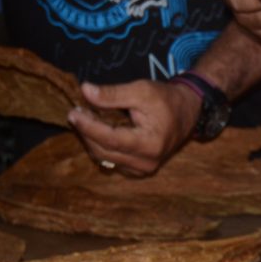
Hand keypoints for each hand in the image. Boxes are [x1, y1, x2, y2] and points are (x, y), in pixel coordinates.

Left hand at [68, 80, 200, 175]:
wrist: (187, 113)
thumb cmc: (166, 100)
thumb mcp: (142, 90)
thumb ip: (113, 93)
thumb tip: (85, 91)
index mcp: (151, 144)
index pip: (111, 139)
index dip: (89, 126)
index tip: (73, 112)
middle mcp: (146, 163)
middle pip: (104, 151)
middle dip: (87, 132)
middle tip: (76, 111)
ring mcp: (142, 170)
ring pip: (104, 158)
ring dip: (91, 139)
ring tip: (84, 119)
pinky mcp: (137, 171)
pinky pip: (111, 160)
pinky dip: (100, 146)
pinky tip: (96, 130)